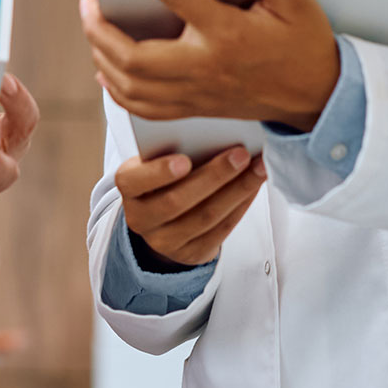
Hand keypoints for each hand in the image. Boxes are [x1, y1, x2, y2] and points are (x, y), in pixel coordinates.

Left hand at [80, 0, 339, 131]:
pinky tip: (105, 71)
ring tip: (92, 29)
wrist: (317, 97)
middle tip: (87, 4)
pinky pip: (143, 108)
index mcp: (227, 34)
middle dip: (99, 30)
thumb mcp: (295, 2)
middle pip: (135, 57)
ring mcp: (196, 93)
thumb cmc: (304, 45)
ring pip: (132, 87)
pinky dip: (117, 90)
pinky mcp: (194, 108)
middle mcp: (205, 67)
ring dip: (102, 57)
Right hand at [117, 146, 267, 266]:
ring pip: (205, 217)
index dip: (159, 173)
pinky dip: (241, 206)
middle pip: (177, 201)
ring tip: (259, 168)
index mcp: (128, 187)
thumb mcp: (155, 160)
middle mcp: (141, 218)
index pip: (136, 181)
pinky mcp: (192, 254)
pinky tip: (254, 187)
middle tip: (241, 154)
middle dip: (214, 176)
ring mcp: (165, 241)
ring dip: (237, 190)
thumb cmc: (163, 175)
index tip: (184, 160)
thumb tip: (215, 133)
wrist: (161, 218)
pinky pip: (221, 230)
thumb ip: (173, 149)